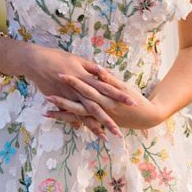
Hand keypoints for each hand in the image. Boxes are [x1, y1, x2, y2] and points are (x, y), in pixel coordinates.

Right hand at [9, 43, 137, 135]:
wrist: (35, 61)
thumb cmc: (57, 57)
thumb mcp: (78, 60)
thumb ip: (92, 69)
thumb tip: (106, 74)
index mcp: (85, 78)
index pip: (107, 89)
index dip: (120, 96)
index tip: (133, 103)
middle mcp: (78, 90)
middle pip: (96, 107)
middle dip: (108, 120)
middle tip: (119, 132)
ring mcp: (68, 96)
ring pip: (83, 114)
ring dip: (93, 126)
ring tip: (104, 137)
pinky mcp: (58, 99)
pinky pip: (68, 113)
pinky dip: (75, 121)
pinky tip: (82, 130)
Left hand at [47, 64, 162, 131]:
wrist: (146, 116)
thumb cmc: (134, 97)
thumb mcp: (123, 87)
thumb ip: (109, 79)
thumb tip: (97, 70)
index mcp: (106, 96)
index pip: (86, 87)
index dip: (73, 81)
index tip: (59, 74)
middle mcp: (101, 107)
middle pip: (78, 103)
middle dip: (62, 100)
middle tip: (46, 95)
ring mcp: (99, 116)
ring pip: (77, 115)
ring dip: (61, 113)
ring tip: (45, 111)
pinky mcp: (98, 121)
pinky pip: (81, 122)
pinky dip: (68, 120)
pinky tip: (55, 117)